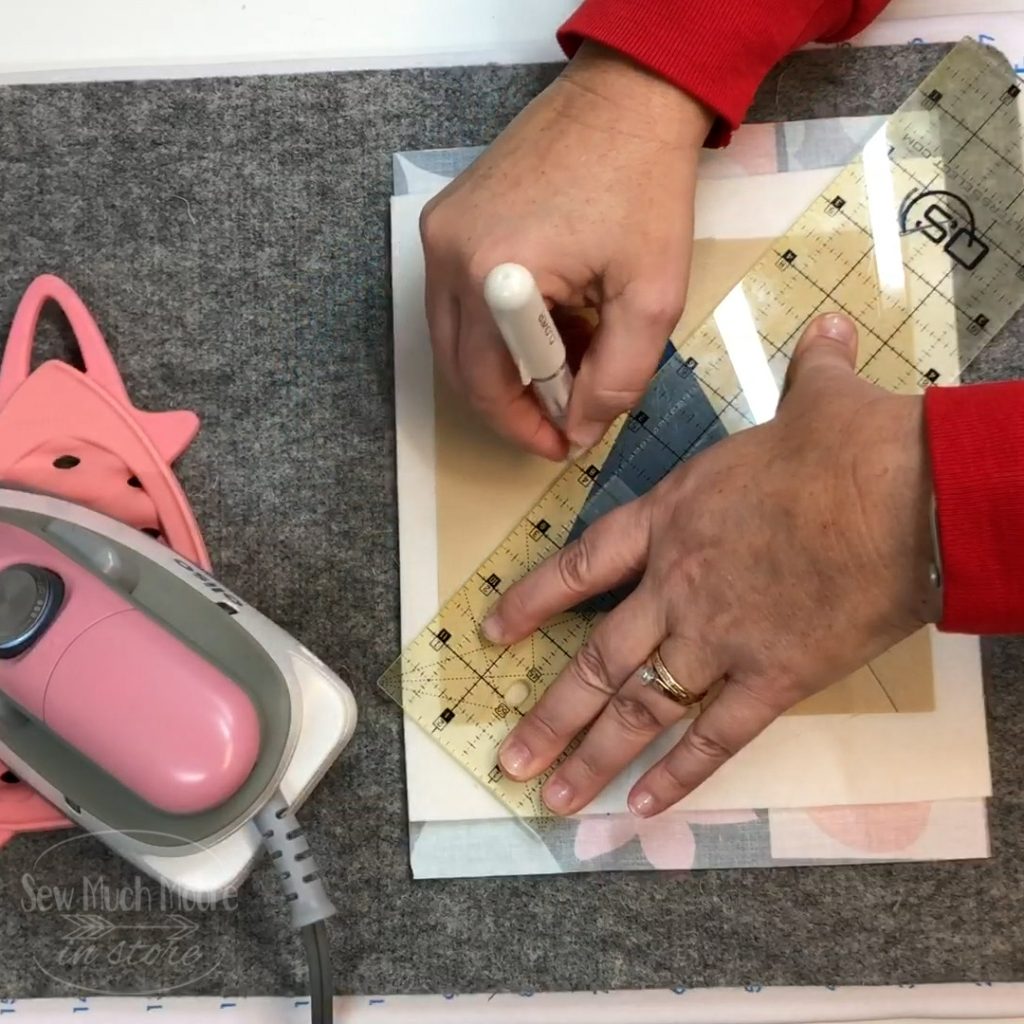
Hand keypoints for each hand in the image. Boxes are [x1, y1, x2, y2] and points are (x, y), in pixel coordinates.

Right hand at [419, 42, 713, 459]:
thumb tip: (581, 429)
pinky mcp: (446, 219)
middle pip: (461, 366)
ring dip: (504, 366)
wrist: (627, 99)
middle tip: (561, 415)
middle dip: (512, 402)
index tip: (563, 444)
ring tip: (563, 362)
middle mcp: (447, 255)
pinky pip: (458, 299)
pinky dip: (497, 327)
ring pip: (455, 337)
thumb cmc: (645, 189)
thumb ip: (618, 377)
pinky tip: (546, 321)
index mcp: (493, 275)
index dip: (524, 426)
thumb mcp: (652, 297)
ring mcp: (440, 233)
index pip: (488, 385)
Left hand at [483, 314, 939, 816]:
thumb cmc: (854, 445)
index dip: (532, 603)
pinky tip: (644, 808)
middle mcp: (678, 585)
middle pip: (595, 660)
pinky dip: (679, 775)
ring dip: (591, 757)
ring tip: (553, 799)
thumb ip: (808, 373)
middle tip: (510, 758)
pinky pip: (715, 736)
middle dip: (548, 714)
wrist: (910, 494)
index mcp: (672, 518)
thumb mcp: (817, 400)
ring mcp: (720, 636)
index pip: (581, 567)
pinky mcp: (774, 677)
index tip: (493, 633)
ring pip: (639, 707)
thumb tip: (829, 335)